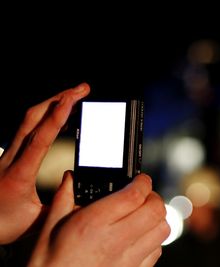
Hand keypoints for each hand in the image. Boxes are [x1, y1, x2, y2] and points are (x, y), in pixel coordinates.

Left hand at [0, 83, 89, 243]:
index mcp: (19, 174)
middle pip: (33, 119)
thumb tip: (86, 199)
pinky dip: (45, 115)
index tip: (72, 100)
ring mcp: (7, 154)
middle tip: (82, 89)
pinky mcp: (9, 154)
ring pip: (28, 120)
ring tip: (74, 95)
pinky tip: (59, 115)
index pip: (40, 139)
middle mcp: (10, 159)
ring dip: (52, 103)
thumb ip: (61, 207)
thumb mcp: (36, 222)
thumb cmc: (1, 225)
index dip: (58, 117)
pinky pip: (27, 128)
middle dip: (59, 98)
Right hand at [28, 172, 169, 266]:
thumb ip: (63, 199)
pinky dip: (153, 240)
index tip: (141, 179)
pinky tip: (139, 238)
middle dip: (153, 197)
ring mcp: (127, 260)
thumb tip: (70, 178)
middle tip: (143, 195)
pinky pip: (157, 251)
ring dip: (157, 218)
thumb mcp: (49, 229)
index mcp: (94, 224)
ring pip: (162, 230)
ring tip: (143, 215)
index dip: (143, 182)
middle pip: (156, 210)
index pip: (134, 195)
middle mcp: (115, 241)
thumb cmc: (48, 264)